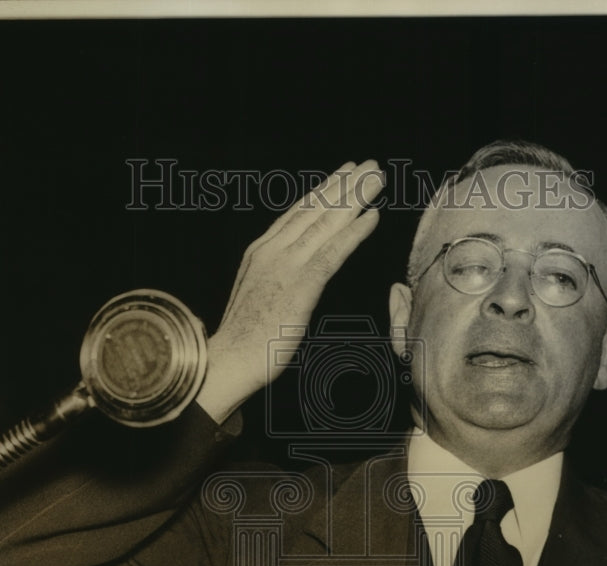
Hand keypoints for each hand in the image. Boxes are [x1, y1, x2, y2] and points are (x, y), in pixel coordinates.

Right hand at [195, 160, 384, 423]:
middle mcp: (273, 251)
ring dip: (355, 197)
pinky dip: (354, 232)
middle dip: (344, 184)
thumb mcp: (258, 296)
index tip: (343, 173)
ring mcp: (286, 265)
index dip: (324, 191)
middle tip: (369, 164)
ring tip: (377, 177)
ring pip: (326, 222)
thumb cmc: (243, 339)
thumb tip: (293, 275)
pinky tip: (372, 216)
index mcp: (260, 252)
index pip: (297, 213)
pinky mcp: (300, 285)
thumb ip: (275, 277)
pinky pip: (333, 252)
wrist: (229, 360)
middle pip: (315, 209)